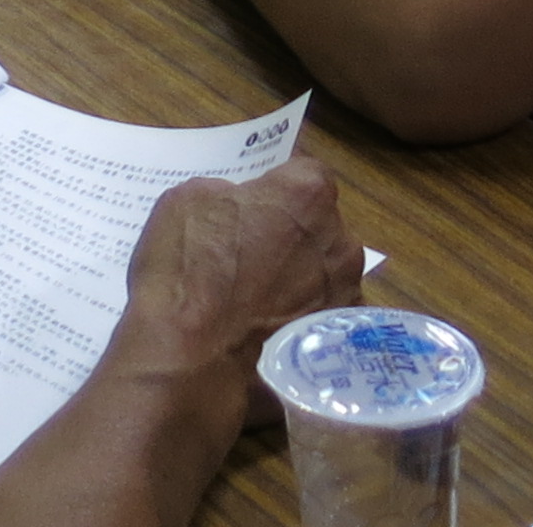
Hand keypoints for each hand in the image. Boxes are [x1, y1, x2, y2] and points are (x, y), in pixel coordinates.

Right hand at [113, 162, 361, 430]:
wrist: (191, 358)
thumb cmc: (188, 267)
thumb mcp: (190, 200)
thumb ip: (232, 194)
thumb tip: (245, 208)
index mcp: (308, 194)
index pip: (303, 174)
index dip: (276, 188)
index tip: (252, 204)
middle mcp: (341, 241)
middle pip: (320, 225)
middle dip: (293, 232)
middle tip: (252, 250)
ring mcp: (344, 295)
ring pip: (324, 272)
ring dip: (301, 276)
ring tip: (258, 298)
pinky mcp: (336, 342)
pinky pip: (322, 315)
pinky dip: (302, 318)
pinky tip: (271, 329)